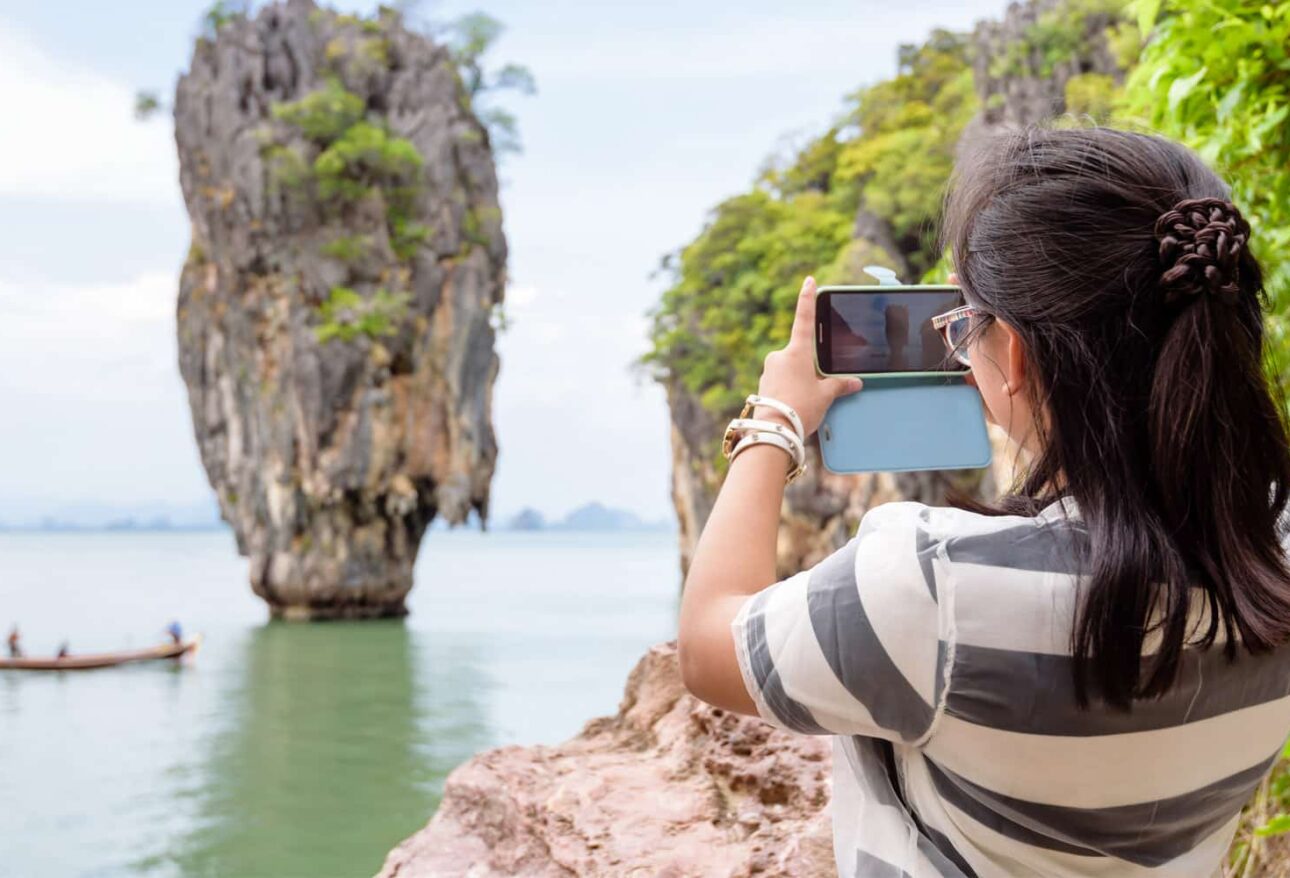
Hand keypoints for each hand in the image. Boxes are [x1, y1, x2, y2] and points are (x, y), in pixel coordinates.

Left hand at [756, 276, 861, 436]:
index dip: (807, 299)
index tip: (809, 281)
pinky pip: (780, 383)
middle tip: (813, 393)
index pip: (804, 319)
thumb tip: (855, 383)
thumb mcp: (825, 396)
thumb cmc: (801, 409)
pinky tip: (793, 407)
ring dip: (798, 383)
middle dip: (809, 371)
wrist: (774, 431)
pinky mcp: (762, 385)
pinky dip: (788, 391)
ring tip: (803, 405)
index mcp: (796, 352)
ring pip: (789, 371)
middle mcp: (779, 356)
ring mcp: (768, 370)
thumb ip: (839, 385)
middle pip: (800, 355)